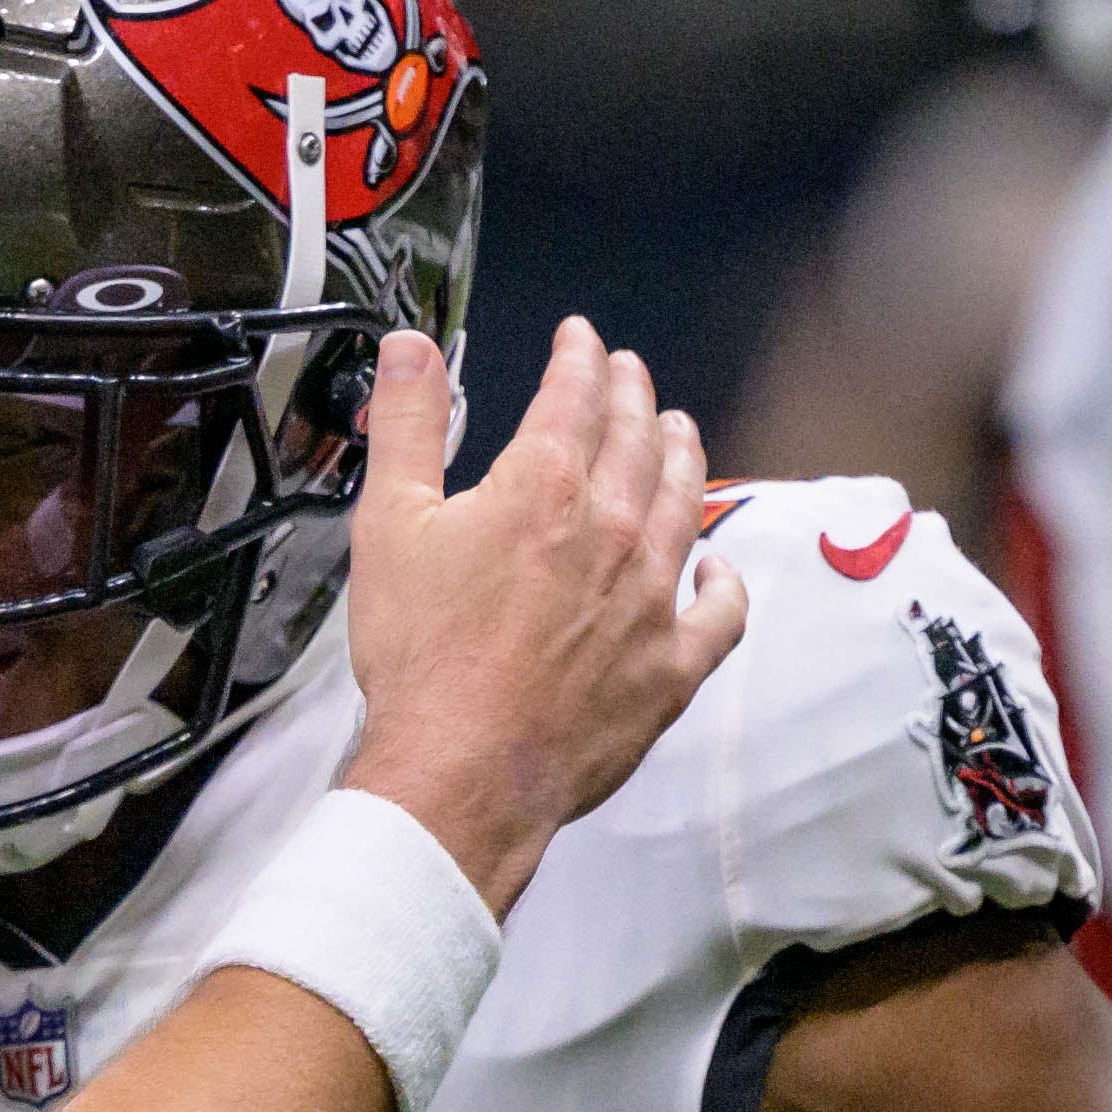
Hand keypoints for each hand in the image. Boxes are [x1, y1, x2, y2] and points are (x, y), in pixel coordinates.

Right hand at [334, 317, 749, 914]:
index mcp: (543, 488)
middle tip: (631, 374)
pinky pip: (719, 614)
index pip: (574, 397)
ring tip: (681, 434)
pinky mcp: (670, 666)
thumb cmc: (424, 661)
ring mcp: (650, 599)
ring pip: (686, 505)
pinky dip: (723, 583)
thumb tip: (412, 351)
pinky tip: (717, 570)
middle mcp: (612, 532)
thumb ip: (408, 426)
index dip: (579, 358)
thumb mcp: (389, 525)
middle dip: (634, 396)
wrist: (461, 771)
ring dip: (684, 460)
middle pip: (638, 441)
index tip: (581, 340)